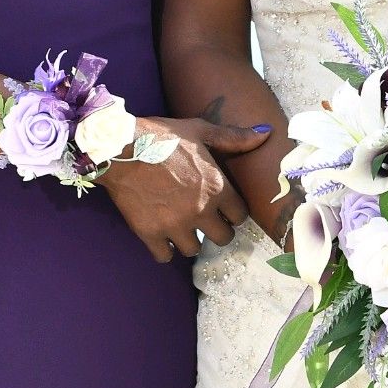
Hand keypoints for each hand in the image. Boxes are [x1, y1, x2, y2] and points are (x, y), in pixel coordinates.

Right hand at [99, 117, 270, 262]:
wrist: (120, 147)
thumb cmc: (162, 137)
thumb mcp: (201, 131)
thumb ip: (234, 138)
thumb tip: (266, 134)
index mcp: (216, 187)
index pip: (240, 216)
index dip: (233, 212)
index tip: (225, 208)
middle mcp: (200, 210)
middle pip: (223, 238)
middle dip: (217, 230)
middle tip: (206, 221)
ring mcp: (175, 225)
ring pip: (194, 249)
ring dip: (191, 240)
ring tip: (183, 228)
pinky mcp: (150, 234)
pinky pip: (165, 256)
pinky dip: (164, 249)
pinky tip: (162, 237)